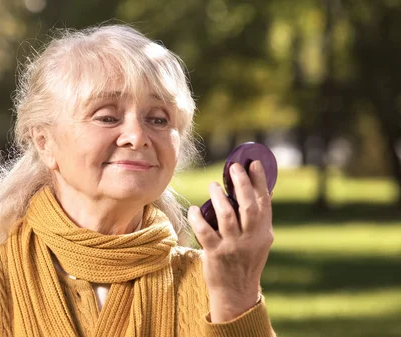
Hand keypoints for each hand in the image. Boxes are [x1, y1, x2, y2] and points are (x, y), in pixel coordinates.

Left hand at [188, 160, 273, 322]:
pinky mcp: (215, 254)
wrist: (236, 293)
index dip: (259, 181)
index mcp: (264, 233)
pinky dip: (198, 217)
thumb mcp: (258, 242)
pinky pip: (204, 231)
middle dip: (241, 183)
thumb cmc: (245, 261)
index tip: (254, 163)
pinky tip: (194, 208)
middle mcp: (250, 239)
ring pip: (227, 216)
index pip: (264, 202)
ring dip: (219, 197)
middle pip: (247, 206)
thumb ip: (257, 220)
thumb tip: (255, 190)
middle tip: (233, 167)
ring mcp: (233, 247)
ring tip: (213, 185)